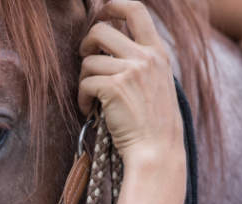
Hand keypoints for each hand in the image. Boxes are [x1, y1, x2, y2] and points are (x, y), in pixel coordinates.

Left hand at [78, 1, 183, 166]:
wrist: (157, 150)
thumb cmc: (154, 124)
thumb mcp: (157, 83)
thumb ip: (141, 62)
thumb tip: (108, 48)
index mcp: (158, 52)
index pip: (136, 10)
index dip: (113, 6)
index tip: (101, 14)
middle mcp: (145, 57)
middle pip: (101, 29)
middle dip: (86, 44)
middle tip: (86, 60)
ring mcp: (130, 71)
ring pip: (88, 60)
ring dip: (84, 79)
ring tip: (92, 98)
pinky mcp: (113, 88)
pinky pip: (85, 83)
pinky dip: (82, 98)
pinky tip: (90, 111)